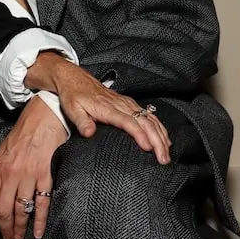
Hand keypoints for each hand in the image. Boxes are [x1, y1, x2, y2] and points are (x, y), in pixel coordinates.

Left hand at [0, 98, 66, 238]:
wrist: (44, 117)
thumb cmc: (23, 134)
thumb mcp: (3, 151)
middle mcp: (10, 174)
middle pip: (3, 209)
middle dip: (5, 228)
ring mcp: (28, 175)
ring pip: (21, 209)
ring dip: (20, 227)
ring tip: (20, 238)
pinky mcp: (45, 175)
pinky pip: (42, 202)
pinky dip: (39, 220)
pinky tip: (37, 231)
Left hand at [25, 54, 170, 163]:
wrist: (75, 79)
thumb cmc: (73, 96)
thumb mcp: (72, 109)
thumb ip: (81, 121)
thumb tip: (88, 133)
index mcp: (108, 108)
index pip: (128, 122)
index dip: (140, 135)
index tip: (148, 148)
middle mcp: (122, 105)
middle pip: (145, 122)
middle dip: (157, 141)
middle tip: (163, 159)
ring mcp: (128, 103)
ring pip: (151, 119)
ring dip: (162, 136)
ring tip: (167, 154)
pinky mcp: (130, 104)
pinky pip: (150, 116)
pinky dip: (160, 127)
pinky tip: (165, 139)